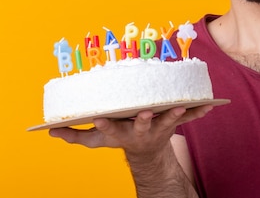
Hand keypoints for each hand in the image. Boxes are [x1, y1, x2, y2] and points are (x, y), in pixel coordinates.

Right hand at [49, 105, 212, 159]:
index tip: (99, 117)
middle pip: (140, 127)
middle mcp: (140, 132)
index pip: (109, 129)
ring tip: (179, 108)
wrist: (148, 153)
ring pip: (168, 122)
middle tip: (142, 113)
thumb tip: (49, 131)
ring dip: (173, 116)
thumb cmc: (120, 138)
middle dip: (141, 120)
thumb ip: (75, 135)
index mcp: (120, 134)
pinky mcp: (174, 124)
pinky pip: (189, 117)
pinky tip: (210, 105)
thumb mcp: (96, 140)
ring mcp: (159, 129)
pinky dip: (199, 111)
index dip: (104, 124)